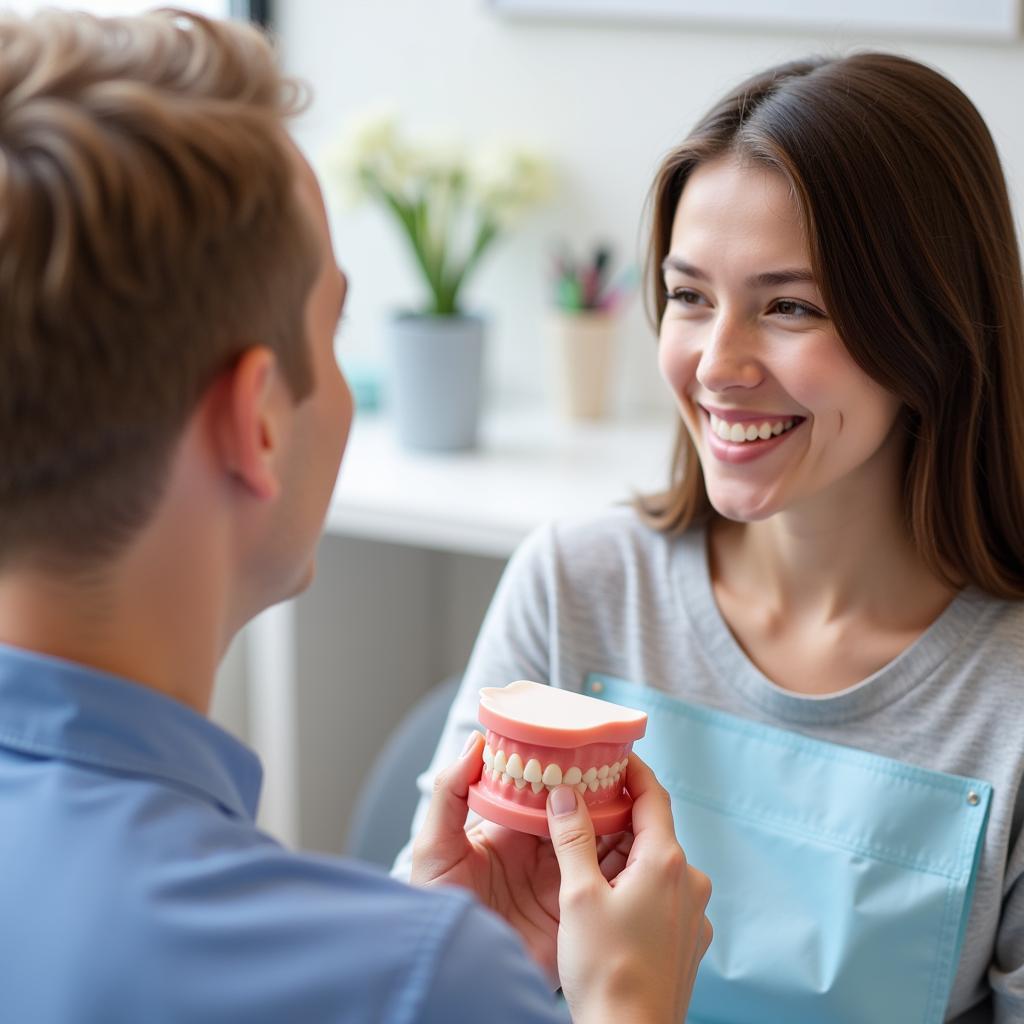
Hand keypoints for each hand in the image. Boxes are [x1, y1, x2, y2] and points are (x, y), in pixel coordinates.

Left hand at [409, 731, 627, 985]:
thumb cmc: (434, 908)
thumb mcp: (436, 847)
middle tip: (624, 773)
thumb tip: (476, 742)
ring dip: (617, 827)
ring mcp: (560, 884)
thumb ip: (451, 793)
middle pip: (579, 817)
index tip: (590, 751)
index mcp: (511, 833)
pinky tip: (638, 849)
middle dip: (601, 796)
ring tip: (639, 804)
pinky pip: (605, 887)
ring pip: (598, 847)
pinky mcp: (574, 915)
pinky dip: (624, 869)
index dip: (567, 774)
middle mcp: (540, 854)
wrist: (449, 973)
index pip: (547, 795)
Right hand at [546, 752, 712, 1023]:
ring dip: (625, 852)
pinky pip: (663, 894)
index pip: (653, 795)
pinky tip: (607, 897)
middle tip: (583, 802)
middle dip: (619, 813)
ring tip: (586, 851)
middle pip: (653, 829)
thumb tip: (566, 792)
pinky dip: (636, 883)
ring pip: (656, 864)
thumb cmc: (606, 970)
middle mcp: (689, 881)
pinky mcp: (688, 940)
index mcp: (665, 862)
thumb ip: (573, 837)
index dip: (632, 770)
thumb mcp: (578, 895)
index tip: (611, 754)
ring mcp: (693, 913)